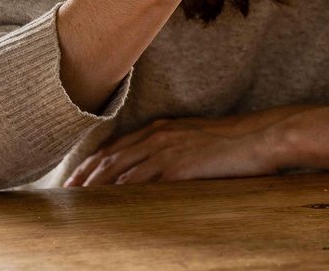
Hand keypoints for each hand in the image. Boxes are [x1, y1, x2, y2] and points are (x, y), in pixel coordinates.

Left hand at [62, 110, 294, 185]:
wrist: (261, 136)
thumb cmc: (235, 141)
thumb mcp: (197, 139)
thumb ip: (174, 150)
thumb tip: (158, 170)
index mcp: (162, 127)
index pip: (117, 145)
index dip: (94, 161)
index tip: (77, 175)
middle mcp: (159, 135)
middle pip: (110, 156)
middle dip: (86, 174)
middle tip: (67, 190)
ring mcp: (168, 150)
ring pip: (120, 169)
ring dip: (96, 185)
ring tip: (80, 198)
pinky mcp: (179, 166)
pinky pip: (143, 181)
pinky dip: (122, 191)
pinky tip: (110, 201)